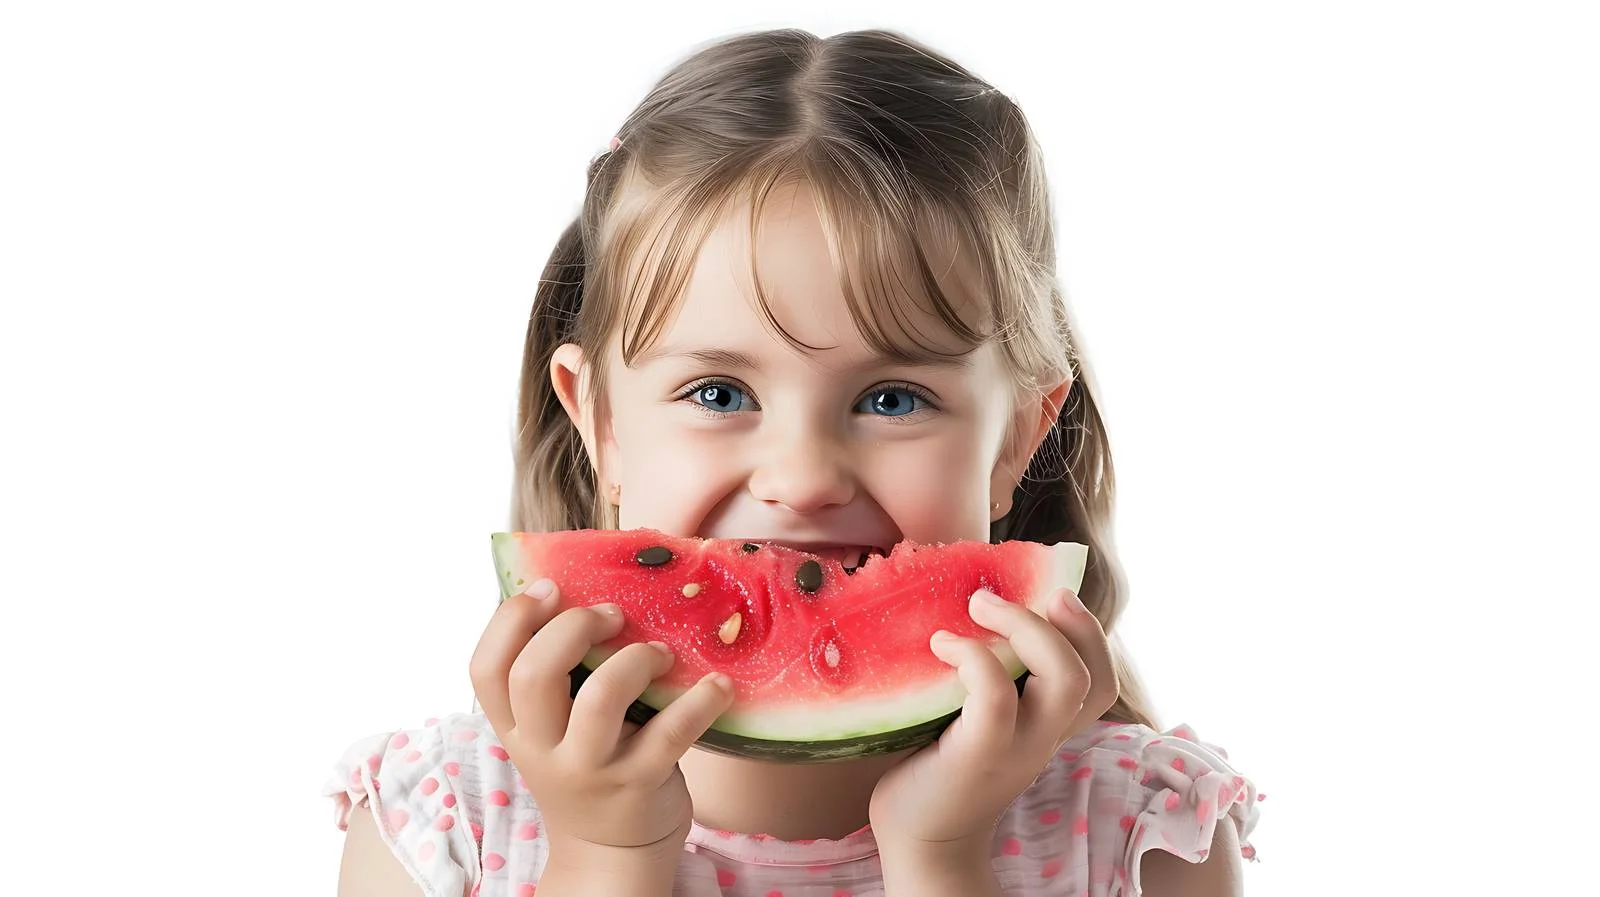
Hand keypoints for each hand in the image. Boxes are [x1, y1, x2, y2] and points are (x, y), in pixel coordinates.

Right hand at [469, 579, 734, 863]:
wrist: (612, 849)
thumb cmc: (586, 761)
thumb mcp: (551, 727)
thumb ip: (555, 672)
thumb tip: (582, 584)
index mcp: (515, 725)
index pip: (485, 669)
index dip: (511, 620)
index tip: (551, 589)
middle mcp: (542, 749)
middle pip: (533, 675)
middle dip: (574, 627)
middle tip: (613, 614)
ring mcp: (590, 769)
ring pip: (600, 700)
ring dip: (635, 659)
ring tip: (660, 653)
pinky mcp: (639, 783)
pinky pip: (671, 733)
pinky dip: (700, 701)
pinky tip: (717, 684)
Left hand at [868, 587, 1118, 853]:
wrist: (919, 838)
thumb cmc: (938, 765)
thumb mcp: (978, 718)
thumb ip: (992, 678)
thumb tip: (968, 602)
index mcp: (1048, 726)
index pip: (1100, 680)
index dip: (1088, 632)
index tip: (1049, 597)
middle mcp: (1044, 737)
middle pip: (1092, 675)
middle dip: (1064, 621)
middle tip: (998, 595)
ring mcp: (1017, 748)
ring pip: (1066, 680)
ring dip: (1026, 627)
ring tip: (978, 605)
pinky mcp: (979, 754)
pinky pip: (997, 696)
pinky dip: (974, 657)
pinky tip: (942, 645)